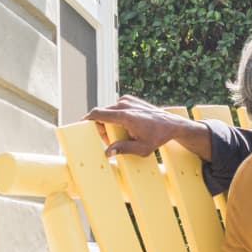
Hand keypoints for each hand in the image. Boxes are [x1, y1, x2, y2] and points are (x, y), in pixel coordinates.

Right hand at [83, 95, 211, 159]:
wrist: (172, 124)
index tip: (80, 125)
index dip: (86, 119)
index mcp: (125, 116)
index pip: (98, 114)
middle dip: (102, 128)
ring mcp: (127, 100)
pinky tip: (126, 126)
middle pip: (102, 114)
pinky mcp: (130, 99)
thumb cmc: (158, 137)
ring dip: (109, 123)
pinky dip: (116, 117)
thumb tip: (107, 152)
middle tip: (110, 141)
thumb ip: (123, 149)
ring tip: (122, 134)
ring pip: (109, 111)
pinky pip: (116, 108)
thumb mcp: (142, 149)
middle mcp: (124, 105)